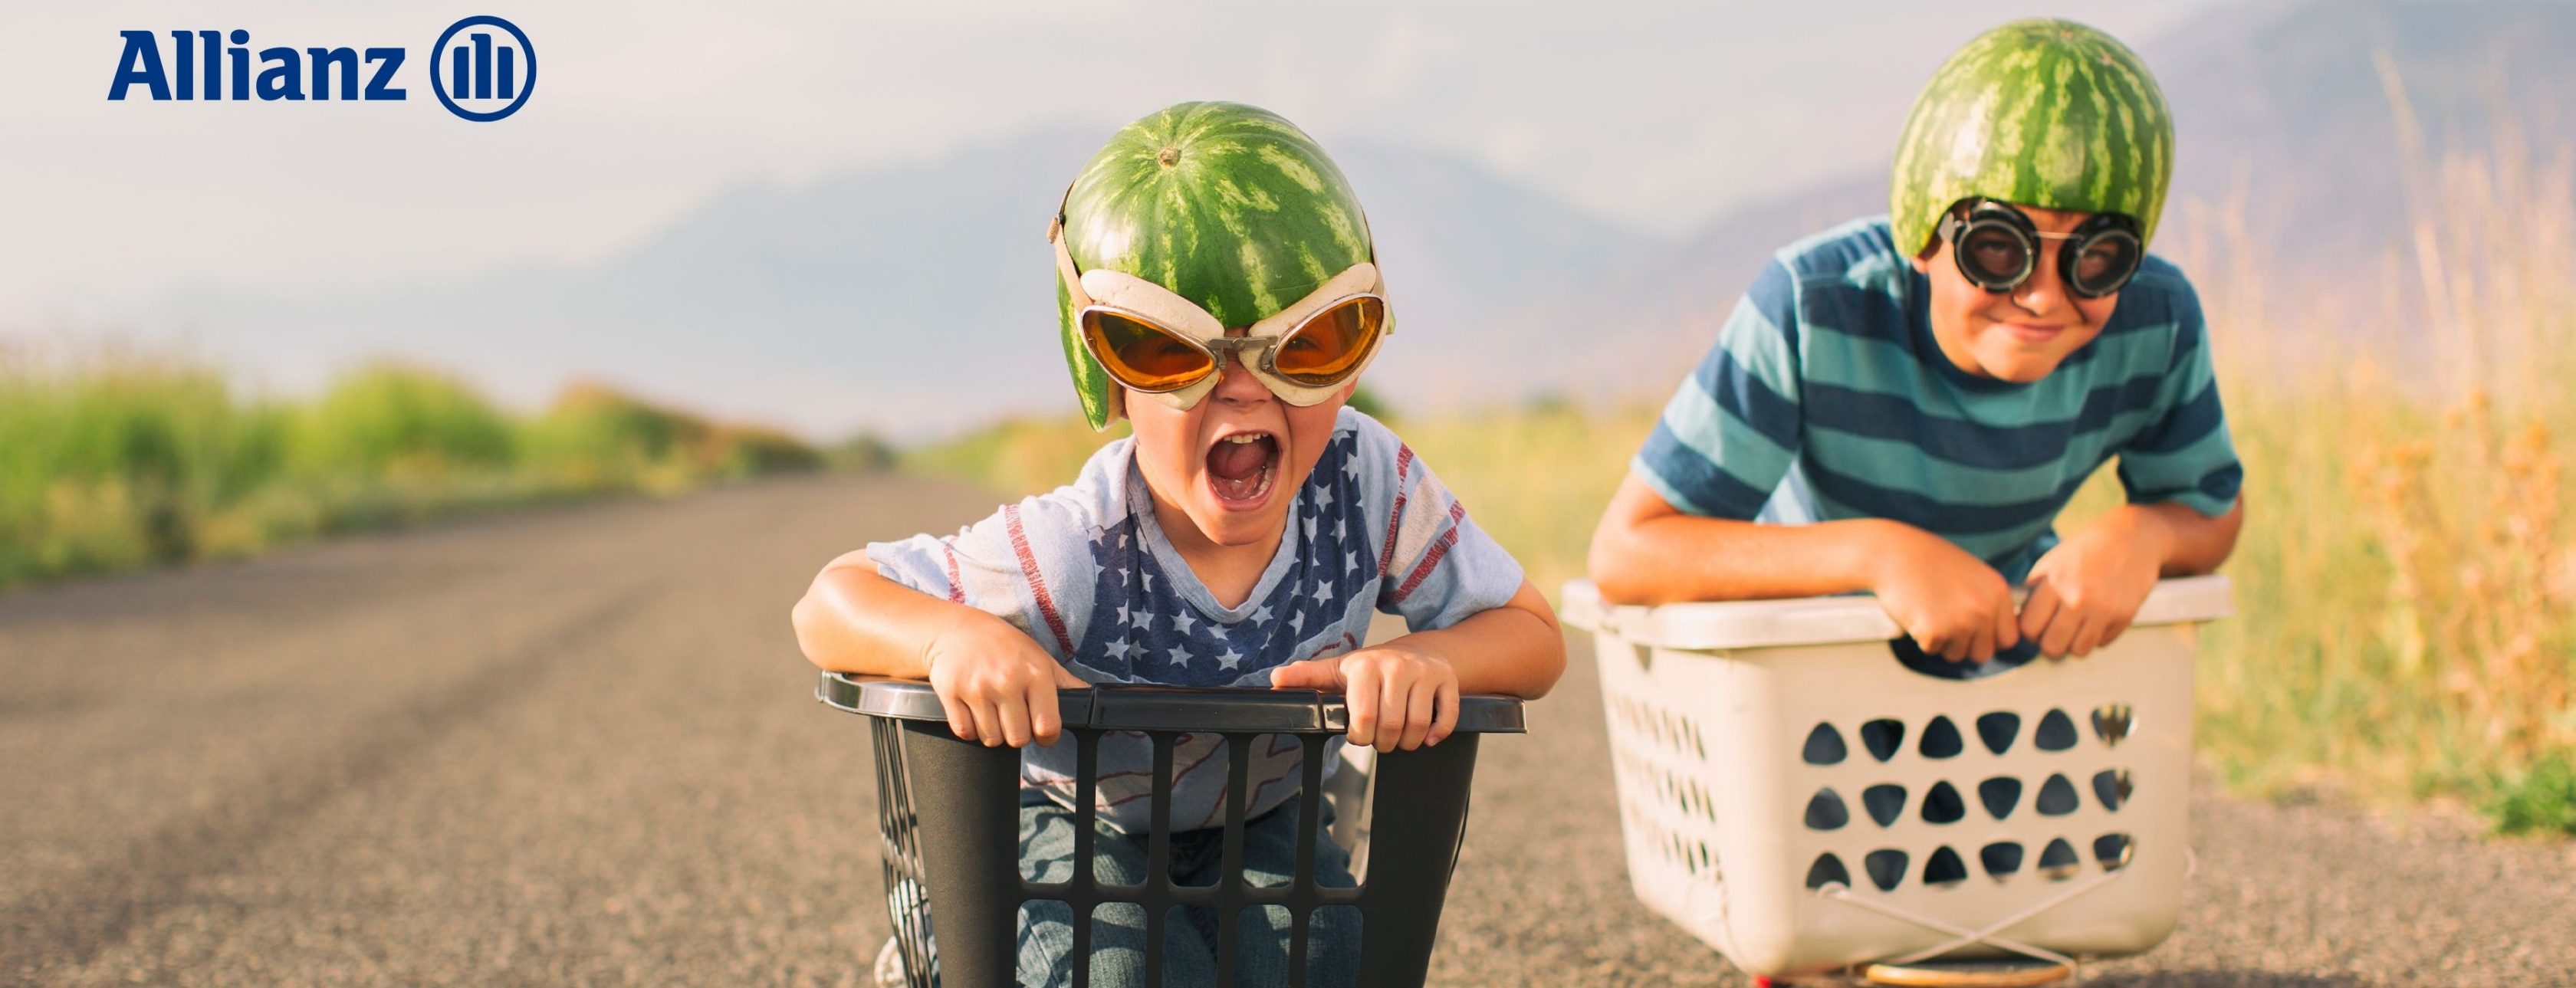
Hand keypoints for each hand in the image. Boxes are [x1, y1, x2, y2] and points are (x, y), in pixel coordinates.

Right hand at [923, 611, 1087, 747]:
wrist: (955, 630)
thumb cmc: (1004, 645)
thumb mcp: (1039, 657)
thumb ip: (1065, 684)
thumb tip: (1092, 701)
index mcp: (1035, 672)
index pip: (1047, 727)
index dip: (1046, 736)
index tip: (1041, 731)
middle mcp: (1007, 680)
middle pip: (1018, 739)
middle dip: (1017, 733)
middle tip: (1012, 715)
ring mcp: (977, 687)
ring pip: (991, 739)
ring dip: (993, 731)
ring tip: (992, 709)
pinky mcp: (951, 692)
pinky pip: (965, 732)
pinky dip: (970, 728)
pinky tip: (974, 709)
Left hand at [1269, 647, 1460, 751]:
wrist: (1416, 650)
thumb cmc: (1371, 669)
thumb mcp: (1338, 671)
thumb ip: (1307, 677)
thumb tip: (1275, 680)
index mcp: (1366, 666)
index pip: (1363, 717)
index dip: (1360, 736)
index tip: (1359, 734)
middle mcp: (1397, 666)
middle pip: (1391, 726)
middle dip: (1384, 744)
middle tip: (1380, 740)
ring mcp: (1425, 672)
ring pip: (1417, 725)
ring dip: (1408, 743)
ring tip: (1399, 739)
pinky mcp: (1447, 680)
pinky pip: (1445, 718)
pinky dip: (1436, 734)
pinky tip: (1425, 737)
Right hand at [1868, 522, 2021, 661]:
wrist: (1891, 553)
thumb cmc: (1926, 560)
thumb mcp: (1970, 573)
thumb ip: (1986, 600)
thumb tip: (1994, 632)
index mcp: (1997, 591)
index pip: (2009, 637)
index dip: (1990, 639)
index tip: (1974, 633)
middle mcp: (1984, 609)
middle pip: (1984, 653)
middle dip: (1966, 646)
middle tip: (1947, 626)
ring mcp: (1961, 622)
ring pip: (1957, 654)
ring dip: (1943, 642)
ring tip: (1929, 613)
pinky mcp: (1935, 632)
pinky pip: (1932, 649)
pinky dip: (1922, 638)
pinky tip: (1916, 613)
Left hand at [2019, 508, 2171, 658]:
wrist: (2130, 538)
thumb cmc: (2086, 551)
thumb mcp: (2051, 563)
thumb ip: (2034, 592)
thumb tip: (2018, 621)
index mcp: (2054, 583)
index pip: (2029, 628)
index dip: (2030, 631)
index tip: (2035, 627)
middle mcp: (2078, 598)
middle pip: (2052, 647)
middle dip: (2050, 643)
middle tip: (2055, 632)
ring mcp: (2103, 609)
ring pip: (2078, 652)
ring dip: (2074, 643)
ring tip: (2075, 626)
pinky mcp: (2124, 616)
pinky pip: (2101, 644)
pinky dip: (2096, 636)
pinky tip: (2096, 618)